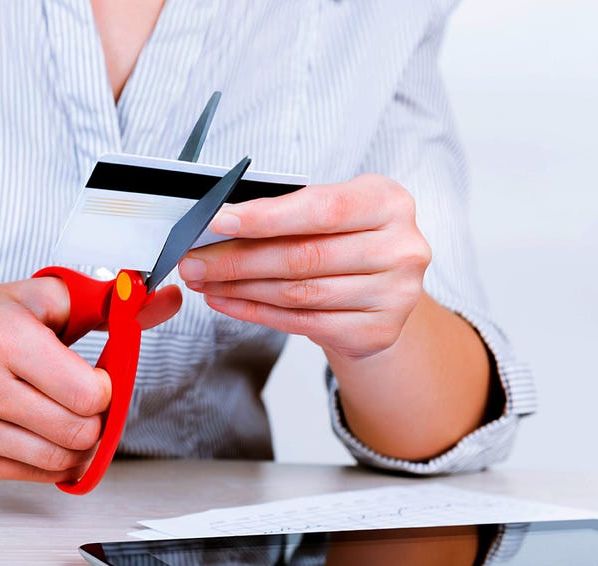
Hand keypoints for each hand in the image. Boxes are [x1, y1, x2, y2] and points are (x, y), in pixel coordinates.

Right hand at [0, 278, 180, 482]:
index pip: (88, 392)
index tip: (95, 377)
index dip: (105, 388)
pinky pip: (32, 475)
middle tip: (81, 401)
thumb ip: (106, 303)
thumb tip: (166, 300)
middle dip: (93, 419)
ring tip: (61, 416)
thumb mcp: (36, 298)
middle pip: (77, 431)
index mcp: (0, 333)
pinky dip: (48, 460)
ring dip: (75, 443)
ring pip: (58, 459)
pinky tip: (36, 432)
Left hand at [177, 174, 430, 360]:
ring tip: (204, 282)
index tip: (219, 221)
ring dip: (241, 288)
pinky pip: (303, 322)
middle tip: (195, 260)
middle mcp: (401, 247)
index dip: (266, 217)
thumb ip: (288, 211)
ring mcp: (395, 294)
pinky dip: (257, 312)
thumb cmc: (348, 239)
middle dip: (239, 259)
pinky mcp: (378, 331)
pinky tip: (228, 302)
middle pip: (304, 256)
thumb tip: (222, 223)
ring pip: (299, 293)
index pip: (322, 209)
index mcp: (389, 202)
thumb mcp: (331, 211)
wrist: (384, 289)